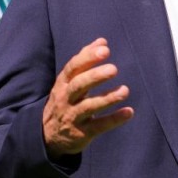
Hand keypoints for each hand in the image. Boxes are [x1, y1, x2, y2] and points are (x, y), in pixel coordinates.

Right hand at [42, 38, 133, 158]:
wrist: (48, 136)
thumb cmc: (65, 101)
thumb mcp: (69, 81)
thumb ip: (85, 61)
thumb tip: (101, 41)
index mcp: (63, 83)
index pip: (73, 68)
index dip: (88, 58)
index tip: (105, 49)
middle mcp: (66, 99)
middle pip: (78, 85)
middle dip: (95, 76)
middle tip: (114, 69)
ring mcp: (73, 116)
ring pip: (89, 107)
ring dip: (108, 98)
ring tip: (125, 90)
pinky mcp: (82, 133)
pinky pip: (99, 126)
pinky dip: (114, 119)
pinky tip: (129, 112)